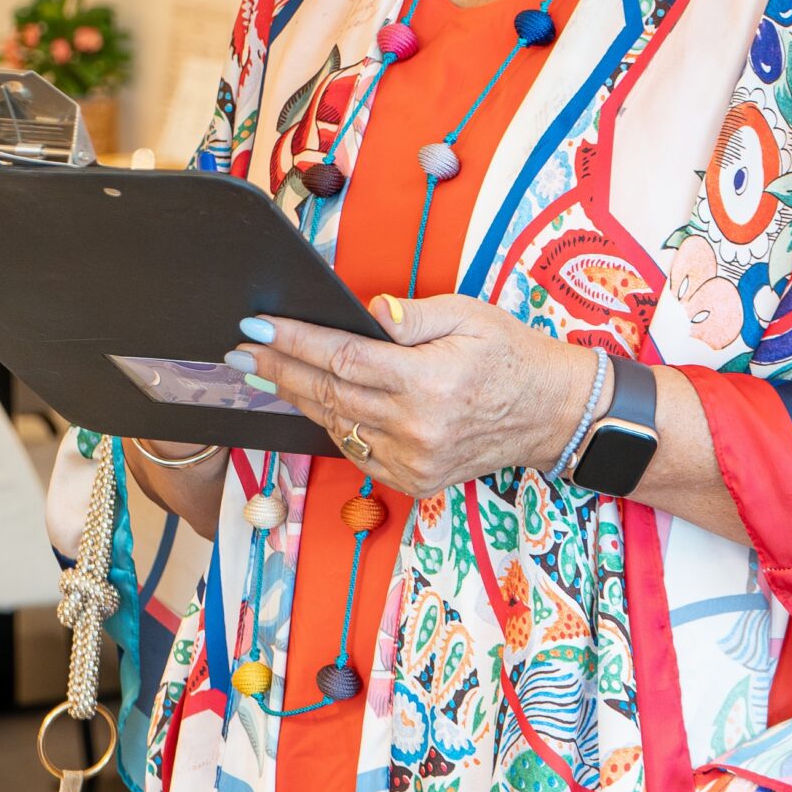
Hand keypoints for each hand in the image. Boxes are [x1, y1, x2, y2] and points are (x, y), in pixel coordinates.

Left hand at [236, 294, 596, 497]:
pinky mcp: (414, 480)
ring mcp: (414, 460)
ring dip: (296, 397)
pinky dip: (331, 424)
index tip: (257, 327)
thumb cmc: (512, 356)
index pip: (342, 358)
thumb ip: (412, 315)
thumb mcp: (469, 315)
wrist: (551, 414)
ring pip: (336, 425)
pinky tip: (311, 402)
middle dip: (278, 369)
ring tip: (263, 372)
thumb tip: (366, 312)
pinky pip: (357, 450)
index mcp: (429, 381)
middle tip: (240, 351)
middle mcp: (417, 427)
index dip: (294, 342)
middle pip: (328, 394)